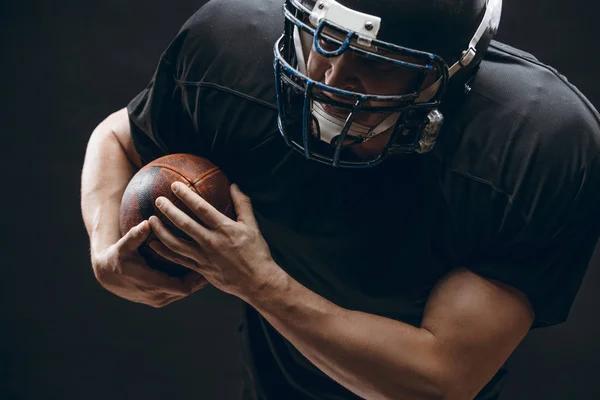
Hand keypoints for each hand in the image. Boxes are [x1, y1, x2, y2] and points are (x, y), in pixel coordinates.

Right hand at [92, 220, 206, 307]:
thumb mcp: (124, 246)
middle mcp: (156, 297)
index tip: (208, 263)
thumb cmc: (117, 256)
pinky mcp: (157, 300)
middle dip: (199, 278)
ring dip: (194, 281)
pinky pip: (177, 293)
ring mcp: (157, 300)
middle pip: (187, 290)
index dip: (197, 277)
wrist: (106, 274)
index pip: (183, 286)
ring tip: (208, 265)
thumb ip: (135, 236)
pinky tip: (195, 270)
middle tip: (213, 262)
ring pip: (183, 292)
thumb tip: (146, 223)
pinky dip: (186, 283)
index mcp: (152, 284)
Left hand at [148, 182, 283, 300]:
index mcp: (224, 229)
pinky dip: (164, 252)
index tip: (174, 185)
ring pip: (176, 243)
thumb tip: (234, 185)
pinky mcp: (200, 269)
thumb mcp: (252, 225)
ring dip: (161, 231)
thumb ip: (242, 204)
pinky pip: (178, 259)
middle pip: (184, 224)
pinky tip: (153, 244)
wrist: (257, 281)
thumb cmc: (256, 252)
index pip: (201, 208)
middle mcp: (211, 242)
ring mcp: (204, 257)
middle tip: (157, 200)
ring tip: (151, 220)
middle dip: (168, 210)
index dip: (186, 196)